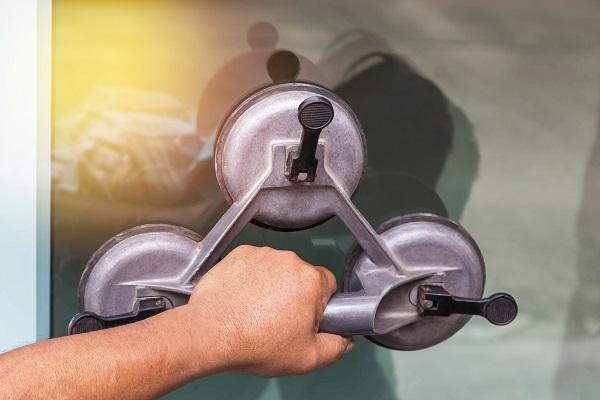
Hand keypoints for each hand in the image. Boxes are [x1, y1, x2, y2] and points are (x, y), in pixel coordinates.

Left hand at [185, 245, 353, 376]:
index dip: (319, 305)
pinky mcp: (239, 254)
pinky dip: (251, 278)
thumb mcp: (307, 358)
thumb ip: (336, 347)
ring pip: (278, 269)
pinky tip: (243, 299)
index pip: (329, 285)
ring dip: (272, 285)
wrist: (210, 334)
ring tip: (257, 311)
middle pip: (302, 276)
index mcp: (311, 281)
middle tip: (279, 320)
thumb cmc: (253, 342)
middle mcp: (288, 260)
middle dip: (295, 296)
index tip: (305, 318)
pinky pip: (254, 265)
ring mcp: (262, 254)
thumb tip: (343, 339)